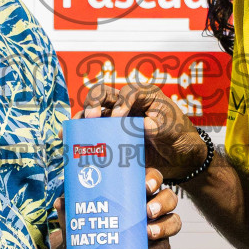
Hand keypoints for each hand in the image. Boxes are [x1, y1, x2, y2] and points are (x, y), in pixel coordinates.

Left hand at [48, 168, 181, 248]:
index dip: (153, 178)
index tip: (145, 185)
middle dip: (162, 203)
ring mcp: (157, 228)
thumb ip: (70, 207)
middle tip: (147, 212)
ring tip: (148, 233)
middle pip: (169, 198)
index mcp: (135, 190)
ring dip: (165, 227)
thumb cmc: (87, 227)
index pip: (152, 177)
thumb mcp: (78, 215)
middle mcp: (151, 206)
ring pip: (174, 222)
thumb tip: (61, 202)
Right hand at [83, 82, 208, 182]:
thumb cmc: (178, 135)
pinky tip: (68, 142)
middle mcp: (126, 104)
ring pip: (92, 112)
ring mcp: (115, 119)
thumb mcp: (172, 128)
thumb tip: (142, 127)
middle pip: (102, 94)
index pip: (127, 91)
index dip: (121, 102)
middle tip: (91, 119)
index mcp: (143, 96)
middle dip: (93, 104)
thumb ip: (158, 125)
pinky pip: (92, 131)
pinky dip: (80, 135)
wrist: (180, 157)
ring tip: (71, 130)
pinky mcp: (110, 135)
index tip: (118, 118)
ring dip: (81, 119)